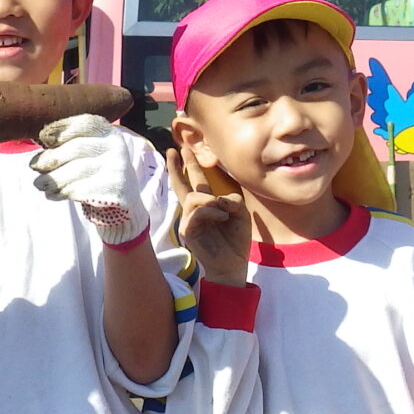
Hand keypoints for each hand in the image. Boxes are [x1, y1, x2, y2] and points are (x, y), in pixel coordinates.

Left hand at [31, 114, 146, 245]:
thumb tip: (40, 140)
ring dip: (53, 179)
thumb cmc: (95, 169)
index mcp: (108, 132)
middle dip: (51, 158)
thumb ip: (68, 144)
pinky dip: (62, 192)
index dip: (61, 128)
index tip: (44, 138)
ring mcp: (117, 168)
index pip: (84, 123)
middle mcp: (116, 147)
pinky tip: (53, 194)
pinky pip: (83, 189)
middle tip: (34, 166)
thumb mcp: (87, 151)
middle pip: (77, 148)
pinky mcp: (115, 189)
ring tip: (39, 184)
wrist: (123, 197)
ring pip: (77, 170)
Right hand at [166, 148, 251, 286]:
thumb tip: (215, 198)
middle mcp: (195, 211)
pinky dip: (212, 211)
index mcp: (207, 205)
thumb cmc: (236, 240)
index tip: (182, 149)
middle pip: (181, 184)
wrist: (233, 264)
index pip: (195, 182)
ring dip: (210, 200)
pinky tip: (223, 217)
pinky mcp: (188, 231)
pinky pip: (197, 212)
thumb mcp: (240, 214)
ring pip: (193, 197)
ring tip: (224, 212)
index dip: (189, 165)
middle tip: (173, 149)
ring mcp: (189, 220)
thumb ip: (230, 200)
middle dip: (178, 166)